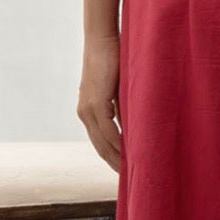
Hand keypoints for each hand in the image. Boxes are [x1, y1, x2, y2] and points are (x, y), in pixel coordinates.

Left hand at [77, 34, 122, 171]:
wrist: (102, 40)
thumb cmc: (113, 60)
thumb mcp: (118, 89)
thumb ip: (122, 107)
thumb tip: (134, 124)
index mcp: (88, 111)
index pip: (100, 142)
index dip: (112, 157)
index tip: (125, 170)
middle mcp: (85, 113)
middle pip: (100, 147)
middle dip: (114, 163)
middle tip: (130, 178)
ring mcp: (88, 108)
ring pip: (103, 142)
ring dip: (117, 157)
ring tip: (132, 170)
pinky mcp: (95, 102)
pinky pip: (108, 130)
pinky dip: (119, 143)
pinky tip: (129, 152)